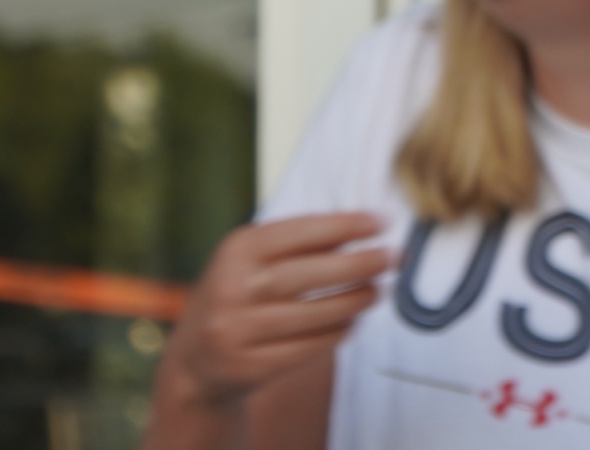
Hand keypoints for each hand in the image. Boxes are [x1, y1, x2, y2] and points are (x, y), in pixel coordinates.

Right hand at [159, 213, 395, 413]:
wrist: (196, 362)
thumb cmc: (240, 296)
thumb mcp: (255, 260)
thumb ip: (301, 243)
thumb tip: (366, 226)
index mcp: (237, 250)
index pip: (299, 231)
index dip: (345, 225)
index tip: (382, 222)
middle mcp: (231, 288)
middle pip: (308, 274)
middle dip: (359, 264)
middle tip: (393, 258)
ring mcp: (236, 331)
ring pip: (313, 315)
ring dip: (354, 301)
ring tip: (377, 292)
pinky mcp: (249, 367)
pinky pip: (307, 348)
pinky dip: (337, 333)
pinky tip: (352, 322)